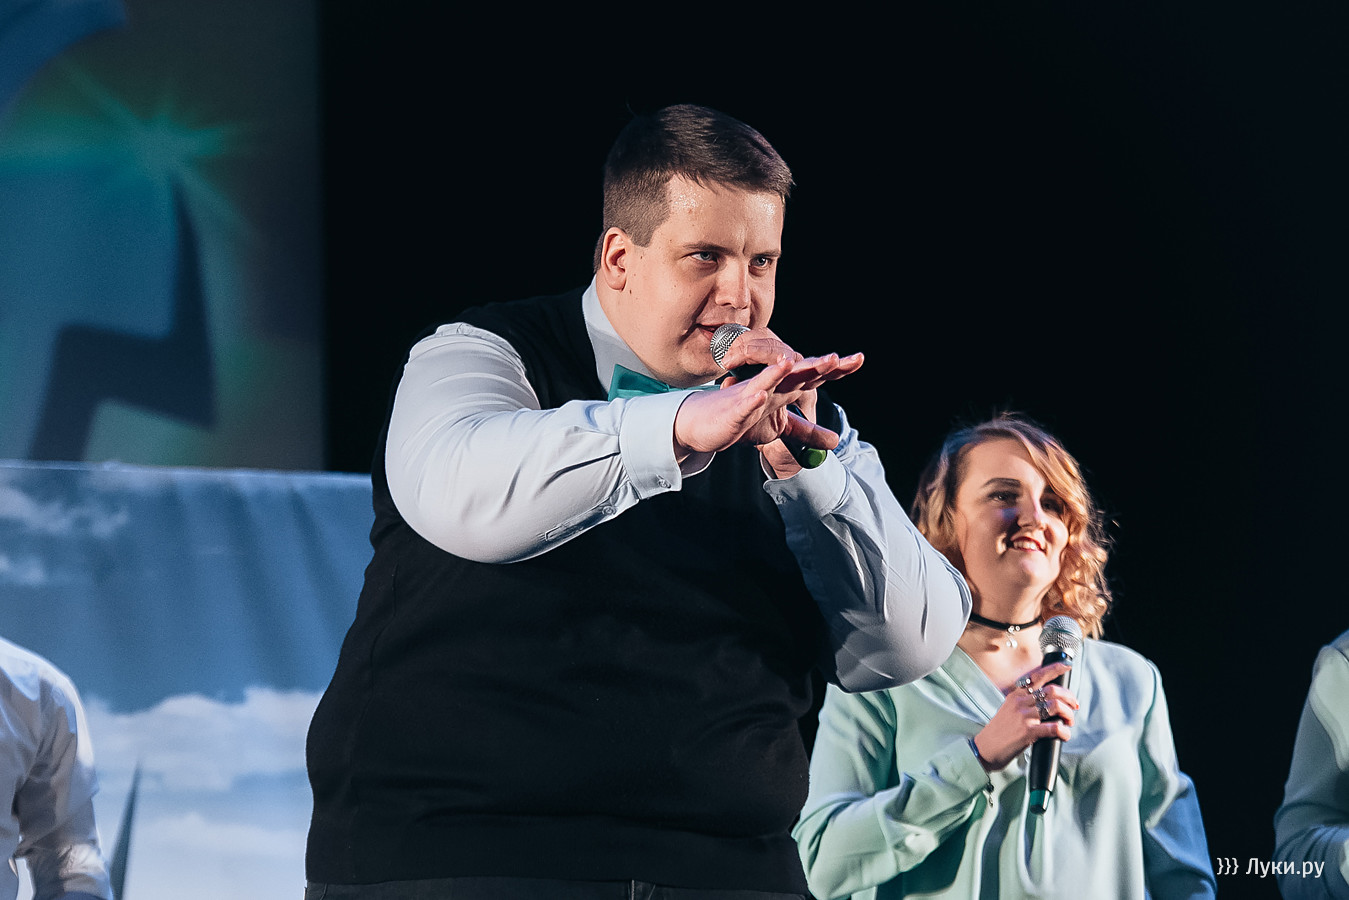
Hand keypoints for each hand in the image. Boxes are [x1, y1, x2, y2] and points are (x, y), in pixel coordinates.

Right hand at [673, 328, 863, 469]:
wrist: (705, 424)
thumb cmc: (743, 420)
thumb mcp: (780, 428)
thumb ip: (807, 431)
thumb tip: (835, 441)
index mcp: (785, 390)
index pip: (814, 376)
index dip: (836, 369)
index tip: (859, 359)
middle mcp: (771, 387)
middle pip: (795, 373)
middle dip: (814, 365)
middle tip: (835, 357)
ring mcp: (750, 396)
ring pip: (767, 382)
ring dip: (780, 372)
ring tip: (794, 363)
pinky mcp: (732, 410)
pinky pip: (743, 402)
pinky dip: (752, 398)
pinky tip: (761, 393)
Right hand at [971, 662, 1078, 770]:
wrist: (985, 749)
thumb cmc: (999, 731)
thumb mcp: (1009, 709)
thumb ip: (1025, 702)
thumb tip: (1049, 702)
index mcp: (1016, 695)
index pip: (1037, 675)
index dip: (1055, 669)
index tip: (1067, 666)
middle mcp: (1020, 702)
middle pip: (1052, 691)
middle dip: (1069, 697)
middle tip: (1074, 705)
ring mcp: (1024, 716)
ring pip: (1056, 706)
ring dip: (1069, 714)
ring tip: (1069, 722)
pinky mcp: (1028, 731)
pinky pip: (1054, 727)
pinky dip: (1064, 731)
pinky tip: (1064, 735)